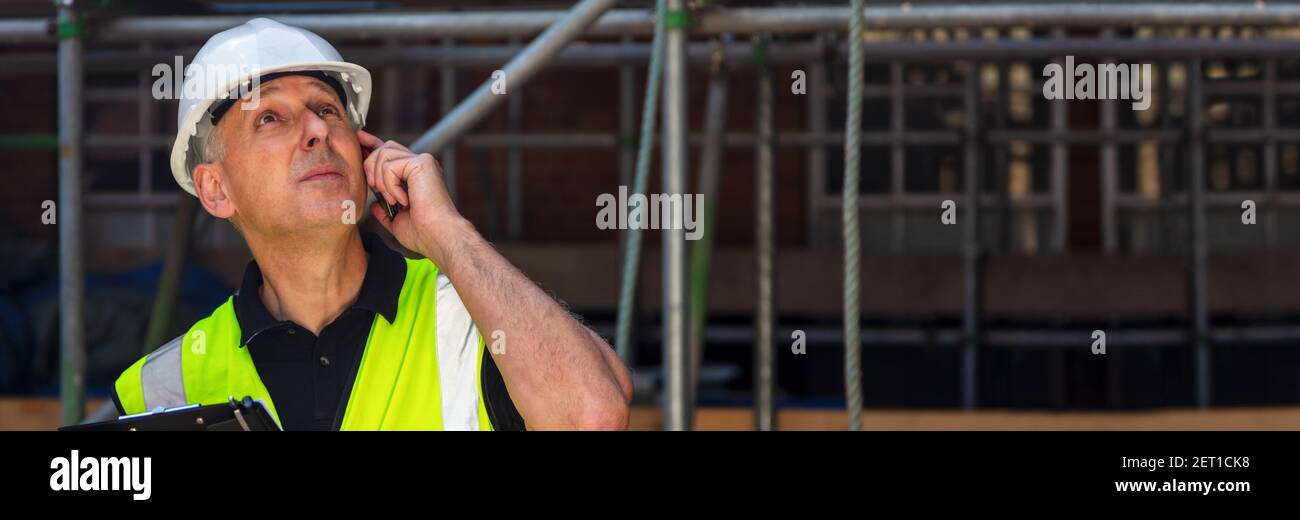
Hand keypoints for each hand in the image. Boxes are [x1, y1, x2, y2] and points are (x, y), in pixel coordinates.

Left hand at [358, 129, 468, 264]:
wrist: (437, 237)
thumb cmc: (423, 234)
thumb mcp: (396, 221)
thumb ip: (384, 211)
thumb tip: (374, 206)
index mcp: (416, 175)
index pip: (391, 152)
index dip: (372, 145)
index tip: (359, 139)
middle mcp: (421, 165)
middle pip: (384, 147)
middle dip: (370, 164)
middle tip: (375, 189)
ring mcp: (423, 162)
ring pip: (384, 153)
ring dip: (380, 179)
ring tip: (391, 200)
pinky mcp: (422, 163)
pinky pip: (390, 166)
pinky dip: (390, 185)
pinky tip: (402, 200)